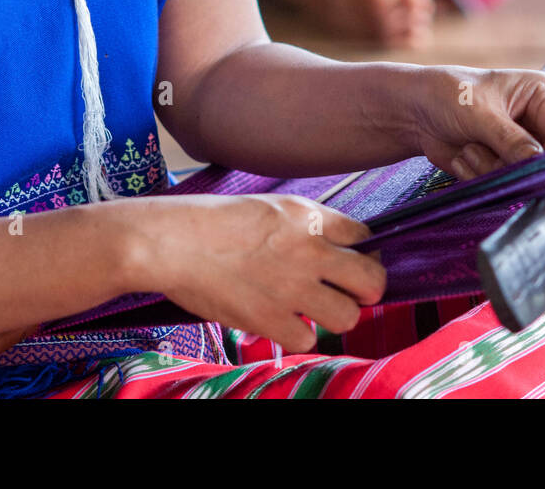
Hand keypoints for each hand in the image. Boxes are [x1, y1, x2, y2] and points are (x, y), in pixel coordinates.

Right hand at [139, 194, 385, 352]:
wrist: (173, 242)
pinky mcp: (269, 318)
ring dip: (335, 315)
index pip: (364, 235)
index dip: (363, 250)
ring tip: (315, 308)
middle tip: (352, 291)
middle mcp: (308, 250)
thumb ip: (306, 223)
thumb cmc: (212, 220)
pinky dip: (297, 333)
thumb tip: (334, 244)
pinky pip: (307, 338)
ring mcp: (291, 287)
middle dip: (368, 288)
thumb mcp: (269, 206)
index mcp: (308, 216)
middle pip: (372, 280)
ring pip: (348, 316)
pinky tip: (283, 320)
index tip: (354, 258)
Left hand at [410, 67, 544, 180]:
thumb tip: (537, 162)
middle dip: (511, 163)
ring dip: (489, 167)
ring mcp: (523, 147)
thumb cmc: (449, 95)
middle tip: (481, 148)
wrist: (416, 112)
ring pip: (522, 176)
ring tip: (468, 146)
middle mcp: (539, 122)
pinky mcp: (505, 166)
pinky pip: (502, 184)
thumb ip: (510, 139)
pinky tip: (463, 154)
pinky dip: (478, 174)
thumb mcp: (479, 113)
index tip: (533, 170)